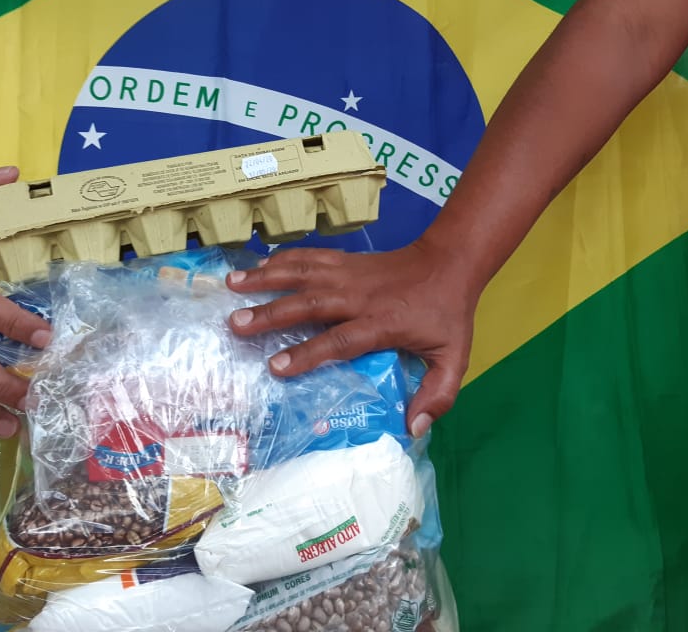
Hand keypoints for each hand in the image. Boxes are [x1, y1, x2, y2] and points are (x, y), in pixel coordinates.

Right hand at [225, 242, 478, 436]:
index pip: (341, 339)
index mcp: (383, 322)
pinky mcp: (345, 261)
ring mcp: (349, 274)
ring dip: (266, 278)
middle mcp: (359, 296)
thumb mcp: (454, 358)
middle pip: (311, 303)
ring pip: (303, 274)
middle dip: (272, 312)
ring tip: (232, 285)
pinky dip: (282, 260)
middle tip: (236, 323)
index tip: (277, 366)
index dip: (310, 353)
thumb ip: (438, 395)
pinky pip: (309, 258)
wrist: (449, 261)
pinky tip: (257, 266)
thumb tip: (413, 428)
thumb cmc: (447, 314)